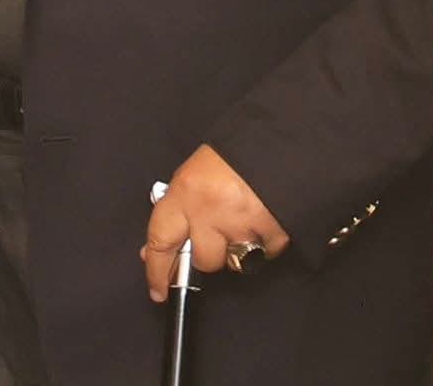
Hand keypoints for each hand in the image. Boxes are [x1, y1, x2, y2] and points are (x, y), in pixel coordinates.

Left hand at [141, 144, 289, 301]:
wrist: (277, 142)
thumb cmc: (232, 156)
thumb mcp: (194, 175)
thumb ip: (177, 209)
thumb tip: (155, 247)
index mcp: (184, 191)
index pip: (160, 239)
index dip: (156, 270)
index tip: (157, 290)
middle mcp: (208, 211)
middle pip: (203, 260)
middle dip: (209, 254)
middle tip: (217, 235)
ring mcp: (240, 224)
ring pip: (234, 261)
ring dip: (238, 247)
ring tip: (244, 217)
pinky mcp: (271, 233)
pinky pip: (265, 253)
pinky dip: (266, 242)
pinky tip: (265, 218)